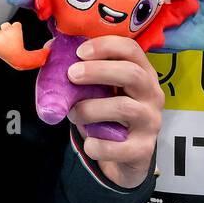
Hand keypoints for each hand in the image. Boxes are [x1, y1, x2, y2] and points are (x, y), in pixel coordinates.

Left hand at [65, 36, 162, 188]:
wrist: (124, 156)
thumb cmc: (108, 114)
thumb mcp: (100, 90)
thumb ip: (81, 70)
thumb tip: (50, 49)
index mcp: (143, 73)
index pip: (131, 50)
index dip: (106, 46)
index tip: (80, 52)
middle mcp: (152, 95)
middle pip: (132, 74)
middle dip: (98, 71)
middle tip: (71, 75)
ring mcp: (151, 122)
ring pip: (124, 108)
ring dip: (91, 109)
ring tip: (74, 114)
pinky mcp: (143, 149)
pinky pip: (118, 146)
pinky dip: (97, 145)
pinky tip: (89, 143)